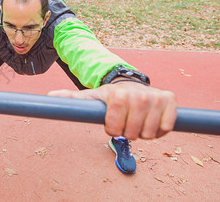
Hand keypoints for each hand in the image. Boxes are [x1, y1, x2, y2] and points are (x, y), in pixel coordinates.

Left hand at [48, 82, 176, 139]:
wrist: (131, 86)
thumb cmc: (109, 96)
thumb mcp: (91, 97)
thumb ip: (72, 99)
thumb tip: (49, 96)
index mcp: (117, 94)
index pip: (114, 126)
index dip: (112, 129)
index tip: (111, 123)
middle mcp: (139, 94)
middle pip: (133, 132)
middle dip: (127, 132)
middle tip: (125, 124)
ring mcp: (156, 97)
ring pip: (149, 132)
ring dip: (143, 133)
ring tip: (137, 122)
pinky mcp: (170, 100)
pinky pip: (166, 127)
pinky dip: (159, 130)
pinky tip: (151, 120)